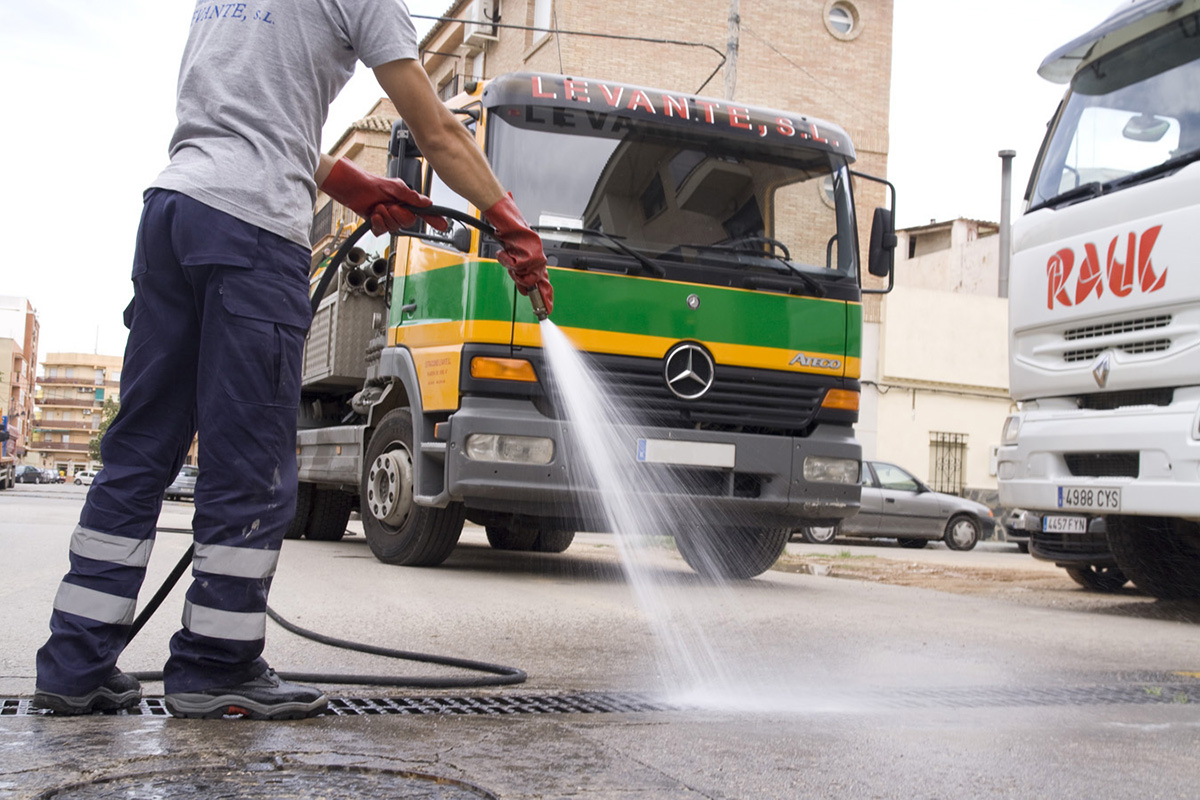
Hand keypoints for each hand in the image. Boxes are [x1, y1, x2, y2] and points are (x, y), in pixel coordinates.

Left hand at [320, 157, 447, 234]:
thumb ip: (411, 196)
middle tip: (390, 205)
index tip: (443, 224)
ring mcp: (388, 217)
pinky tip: (374, 215)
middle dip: (399, 214)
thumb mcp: (394, 187)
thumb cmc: (369, 182)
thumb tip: (426, 202)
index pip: (424, 211)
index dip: (434, 218)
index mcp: (406, 200)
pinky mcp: (377, 223)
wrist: (350, 187)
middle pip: (408, 222)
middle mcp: (398, 209)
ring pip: (395, 227)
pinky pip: (382, 231)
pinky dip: (378, 223)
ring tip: (378, 207)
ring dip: (385, 217)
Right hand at [483, 194, 552, 314]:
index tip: (547, 310)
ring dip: (514, 269)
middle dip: (521, 280)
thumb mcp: (515, 259)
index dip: (545, 297)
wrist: (508, 221)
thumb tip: (524, 290)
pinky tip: (507, 253)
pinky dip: (509, 261)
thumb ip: (521, 273)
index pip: (544, 283)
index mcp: (539, 262)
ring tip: (510, 256)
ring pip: (525, 275)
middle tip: (515, 269)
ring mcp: (537, 256)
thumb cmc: (511, 237)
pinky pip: (519, 266)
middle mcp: (541, 260)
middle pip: (532, 282)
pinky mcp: (532, 253)